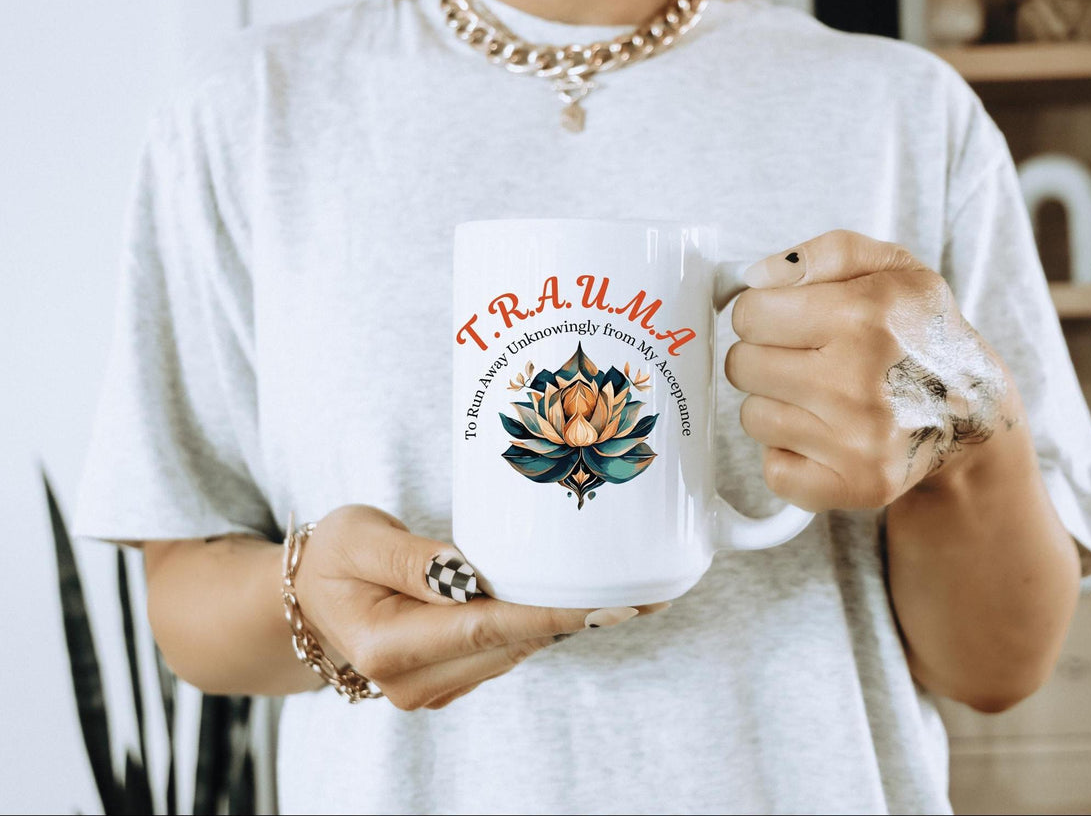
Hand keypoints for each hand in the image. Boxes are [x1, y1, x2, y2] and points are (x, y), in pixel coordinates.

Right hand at [293, 504, 661, 709]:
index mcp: (386, 647)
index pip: (486, 628)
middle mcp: (412, 682)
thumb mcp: (359, 537)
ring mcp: (431, 690)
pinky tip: (579, 602)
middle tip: (648, 587)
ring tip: (631, 591)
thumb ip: (415, 557)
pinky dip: (541, 626)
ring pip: (515, 650)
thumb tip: (471, 575)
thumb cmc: (334, 557)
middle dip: (578, 617)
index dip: (551, 616)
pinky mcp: (448, 682)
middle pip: (512, 644)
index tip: (609, 607)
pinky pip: (506, 651)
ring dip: (567, 623)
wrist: (305, 598)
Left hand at [726, 230, 1017, 512]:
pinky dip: (790, 453)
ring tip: (820, 395)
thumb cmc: (919, 332)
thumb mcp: (890, 266)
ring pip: (752, 417)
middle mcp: (860, 382)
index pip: (749, 313)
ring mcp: (859, 441)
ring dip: (776, 404)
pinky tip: (824, 434)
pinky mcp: (856, 486)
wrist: (970, 408)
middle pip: (742, 366)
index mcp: (864, 316)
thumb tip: (755, 277)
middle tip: (807, 358)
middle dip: (765, 356)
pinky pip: (774, 470)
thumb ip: (824, 253)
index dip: (763, 312)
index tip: (789, 319)